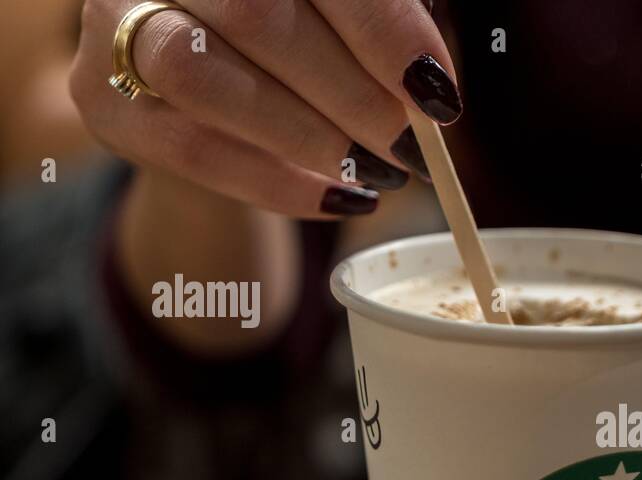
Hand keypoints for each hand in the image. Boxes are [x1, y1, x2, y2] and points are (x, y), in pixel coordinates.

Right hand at [71, 0, 461, 218]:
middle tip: (409, 145)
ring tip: (375, 173)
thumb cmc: (304, 32)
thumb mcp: (342, 17)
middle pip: (254, 15)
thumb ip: (382, 29)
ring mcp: (114, 21)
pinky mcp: (102, 98)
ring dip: (305, 138)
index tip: (437, 92)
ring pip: (201, 78)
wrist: (218, 73)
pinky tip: (338, 198)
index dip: (381, 30)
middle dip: (349, 93)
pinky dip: (275, 184)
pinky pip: (189, 148)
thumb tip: (431, 85)